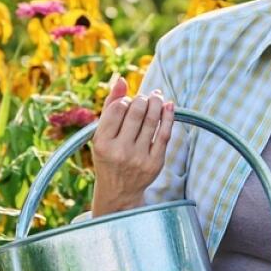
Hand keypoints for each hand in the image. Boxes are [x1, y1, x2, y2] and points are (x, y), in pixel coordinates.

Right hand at [90, 77, 173, 215]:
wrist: (118, 191)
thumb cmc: (108, 156)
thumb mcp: (101, 134)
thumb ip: (110, 106)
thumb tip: (121, 79)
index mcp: (102, 142)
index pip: (118, 108)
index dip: (126, 99)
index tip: (128, 102)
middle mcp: (119, 151)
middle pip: (137, 112)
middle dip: (143, 99)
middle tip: (144, 98)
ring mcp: (139, 158)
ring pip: (153, 120)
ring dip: (157, 103)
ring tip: (156, 97)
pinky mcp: (155, 163)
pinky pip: (165, 134)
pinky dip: (168, 117)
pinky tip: (168, 106)